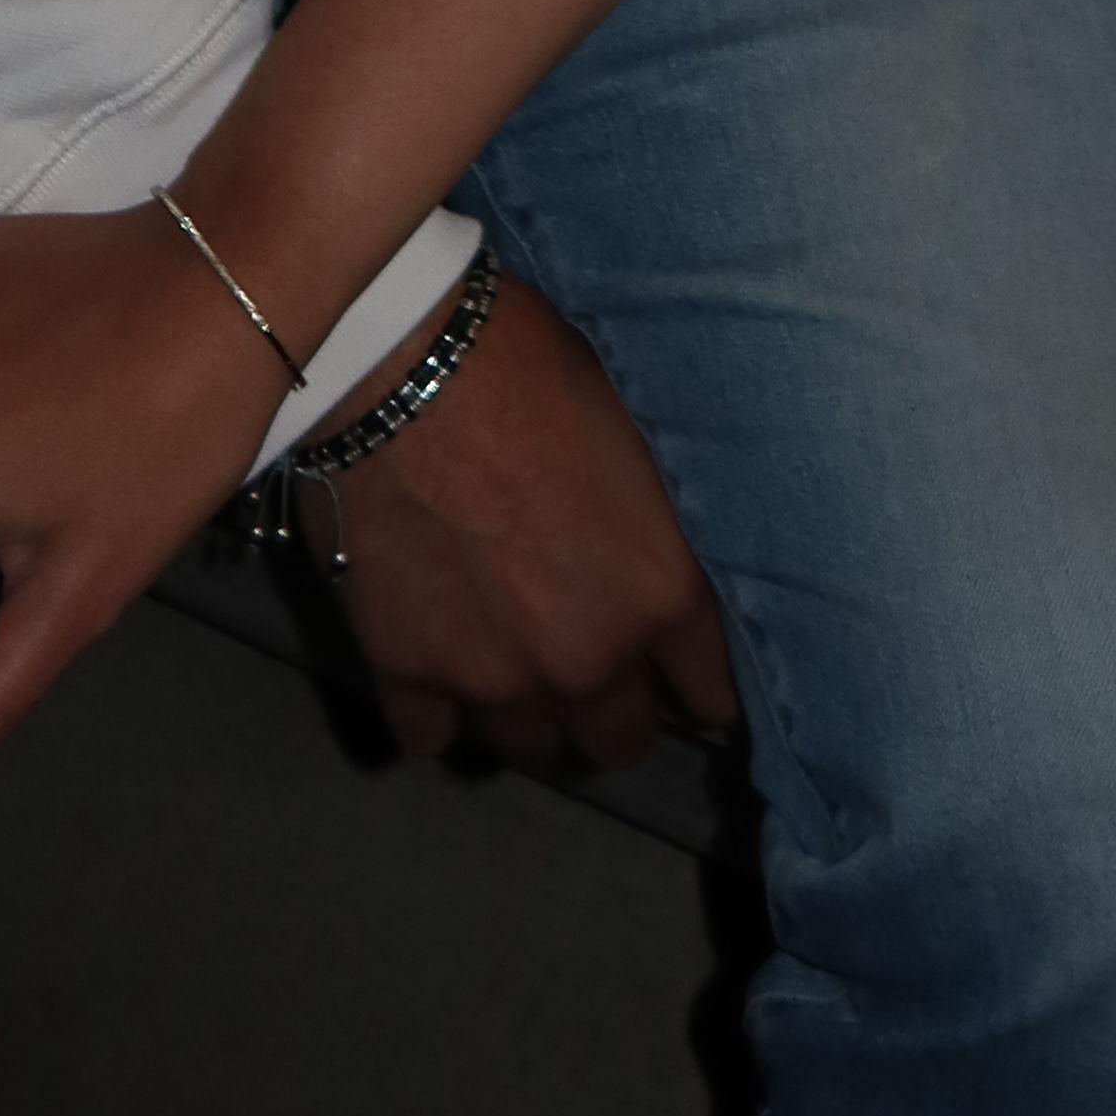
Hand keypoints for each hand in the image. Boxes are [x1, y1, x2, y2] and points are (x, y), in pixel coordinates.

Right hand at [299, 277, 738, 775]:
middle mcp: (586, 658)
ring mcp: (493, 679)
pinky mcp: (406, 675)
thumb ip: (656, 531)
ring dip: (530, 715)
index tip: (684, 674)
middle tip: (593, 660)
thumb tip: (664, 558)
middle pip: (620, 741)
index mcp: (660, 595)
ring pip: (531, 752)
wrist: (405, 364)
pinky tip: (438, 669)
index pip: (711, 693)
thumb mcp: (637, 437)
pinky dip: (436, 714)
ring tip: (516, 666)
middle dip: (615, 708)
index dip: (697, 683)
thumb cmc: (534, 369)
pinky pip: (430, 740)